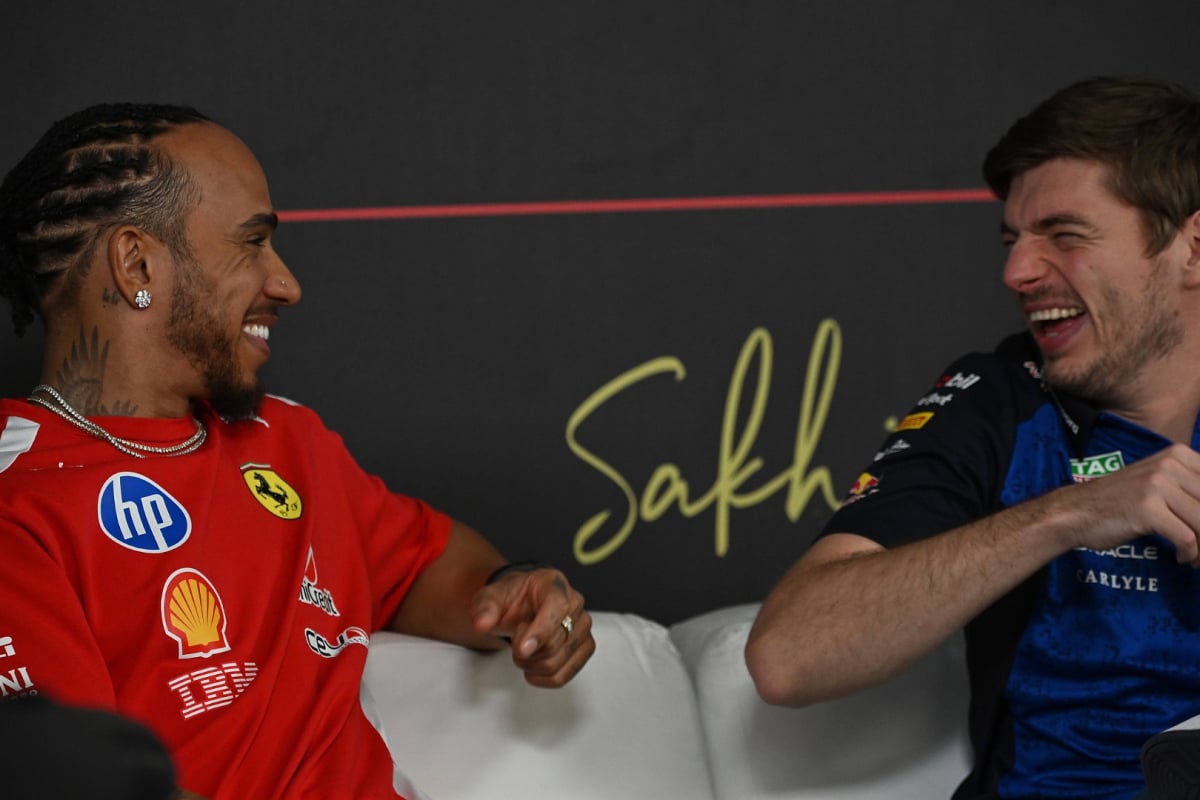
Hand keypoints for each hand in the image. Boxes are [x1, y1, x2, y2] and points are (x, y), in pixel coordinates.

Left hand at [470, 567, 594, 687]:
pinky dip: (543, 678)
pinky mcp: (585, 646)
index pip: (557, 608)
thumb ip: (484, 608)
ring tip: (523, 651)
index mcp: (553, 584)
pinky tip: (532, 667)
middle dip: (525, 652)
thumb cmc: (511, 599)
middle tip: (514, 640)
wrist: (523, 605)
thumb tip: (481, 624)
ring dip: (532, 665)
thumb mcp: (491, 597)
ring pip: (558, 662)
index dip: (541, 631)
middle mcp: (575, 602)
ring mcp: (583, 625)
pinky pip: (565, 675)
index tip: (521, 650)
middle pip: (554, 643)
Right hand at [1066, 443, 1199, 564]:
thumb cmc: (1117, 502)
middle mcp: (1169, 465)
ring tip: (1197, 558)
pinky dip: (1189, 553)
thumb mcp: (1157, 483)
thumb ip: (1188, 489)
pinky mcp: (1147, 508)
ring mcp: (1157, 485)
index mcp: (1176, 455)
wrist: (1075, 511)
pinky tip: (1181, 557)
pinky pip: (1186, 538)